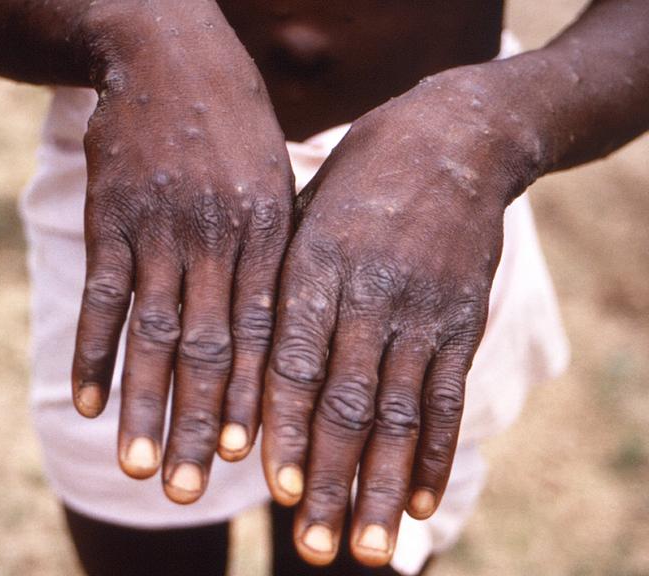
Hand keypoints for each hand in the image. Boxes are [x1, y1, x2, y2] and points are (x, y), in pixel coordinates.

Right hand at [71, 3, 292, 503]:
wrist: (171, 54)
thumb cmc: (236, 126)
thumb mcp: (278, 180)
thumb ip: (279, 251)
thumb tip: (286, 328)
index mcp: (267, 234)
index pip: (265, 333)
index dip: (257, 398)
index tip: (252, 458)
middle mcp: (215, 239)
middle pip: (210, 348)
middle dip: (202, 422)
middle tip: (195, 489)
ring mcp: (159, 230)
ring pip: (152, 334)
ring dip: (144, 405)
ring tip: (140, 467)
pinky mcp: (111, 219)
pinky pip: (100, 297)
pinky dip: (91, 352)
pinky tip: (85, 402)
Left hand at [262, 67, 539, 564]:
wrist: (452, 139)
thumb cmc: (358, 180)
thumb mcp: (304, 212)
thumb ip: (277, 283)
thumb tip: (239, 360)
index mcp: (315, 264)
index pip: (292, 360)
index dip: (281, 426)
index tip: (270, 487)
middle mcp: (368, 293)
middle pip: (344, 401)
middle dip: (326, 478)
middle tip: (311, 546)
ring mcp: (421, 309)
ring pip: (398, 413)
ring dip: (379, 485)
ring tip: (363, 547)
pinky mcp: (462, 319)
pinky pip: (448, 396)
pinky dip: (434, 453)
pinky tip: (419, 501)